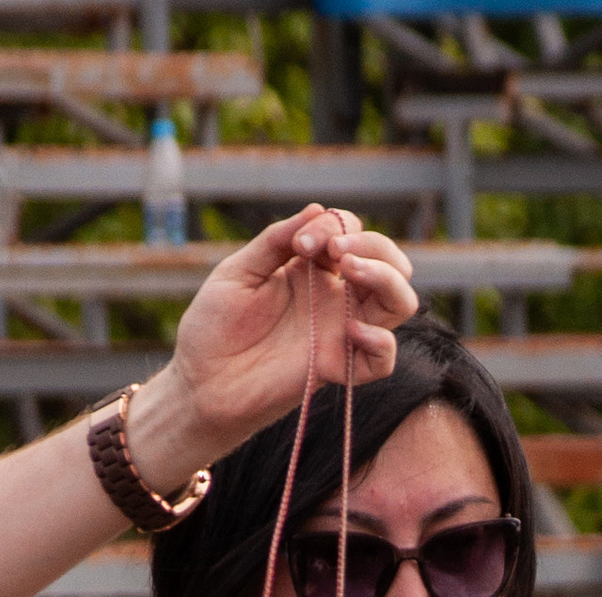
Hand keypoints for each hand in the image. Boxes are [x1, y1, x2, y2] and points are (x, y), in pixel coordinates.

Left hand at [135, 209, 417, 487]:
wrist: (201, 381)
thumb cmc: (215, 325)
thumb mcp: (240, 269)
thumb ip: (276, 240)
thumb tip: (317, 209)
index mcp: (313, 269)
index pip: (352, 234)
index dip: (335, 226)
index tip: (299, 244)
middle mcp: (334, 298)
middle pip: (390, 263)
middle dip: (373, 245)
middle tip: (336, 253)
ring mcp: (340, 332)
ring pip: (400, 302)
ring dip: (386, 278)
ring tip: (351, 271)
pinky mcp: (338, 368)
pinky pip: (384, 360)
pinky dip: (380, 341)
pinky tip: (351, 330)